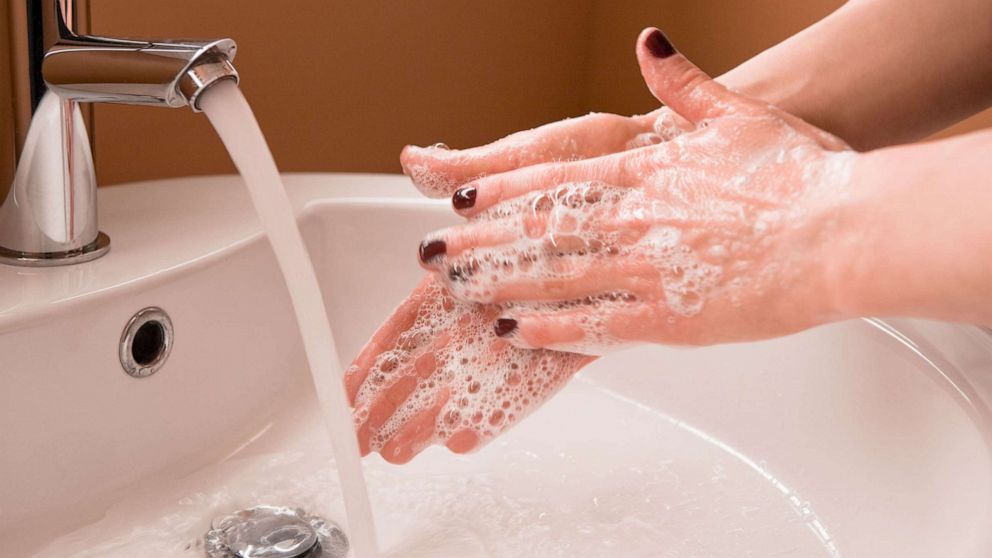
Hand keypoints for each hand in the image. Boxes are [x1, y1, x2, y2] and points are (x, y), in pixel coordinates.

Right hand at [349, 43, 698, 463]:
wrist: (663, 162)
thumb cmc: (596, 152)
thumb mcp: (528, 155)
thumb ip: (473, 171)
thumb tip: (413, 163)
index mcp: (482, 258)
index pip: (417, 314)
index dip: (381, 350)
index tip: (349, 384)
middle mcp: (505, 293)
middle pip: (439, 355)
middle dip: (398, 398)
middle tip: (365, 438)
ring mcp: (541, 317)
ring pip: (479, 374)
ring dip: (438, 412)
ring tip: (403, 449)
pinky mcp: (585, 331)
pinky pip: (540, 377)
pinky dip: (504, 406)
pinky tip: (468, 435)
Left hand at [416, 28, 855, 352]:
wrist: (845, 231)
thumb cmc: (802, 174)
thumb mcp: (739, 113)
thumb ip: (684, 83)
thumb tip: (649, 43)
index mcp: (646, 171)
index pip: (555, 179)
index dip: (501, 191)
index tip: (462, 199)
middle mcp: (633, 219)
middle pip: (538, 230)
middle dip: (479, 241)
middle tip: (431, 252)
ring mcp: (645, 270)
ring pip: (552, 277)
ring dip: (498, 284)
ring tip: (455, 292)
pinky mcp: (667, 319)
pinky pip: (592, 326)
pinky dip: (547, 329)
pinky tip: (511, 332)